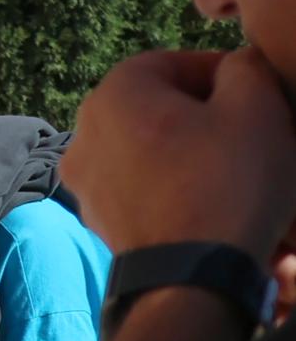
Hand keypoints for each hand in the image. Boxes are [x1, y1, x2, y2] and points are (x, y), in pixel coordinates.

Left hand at [61, 45, 295, 262]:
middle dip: (206, 112)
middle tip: (251, 127)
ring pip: (151, 149)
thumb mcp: (257, 104)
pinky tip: (213, 197)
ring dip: (194, 149)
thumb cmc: (226, 182)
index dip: (218, 70)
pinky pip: (144, 186)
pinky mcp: (100, 220)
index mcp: (111, 96)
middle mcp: (84, 136)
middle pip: (156, 108)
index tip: (254, 90)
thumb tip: (235, 67)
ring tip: (237, 164)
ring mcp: (85, 183)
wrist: (192, 278)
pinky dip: (177, 183)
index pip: (169, 63)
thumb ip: (245, 67)